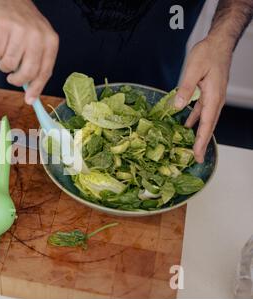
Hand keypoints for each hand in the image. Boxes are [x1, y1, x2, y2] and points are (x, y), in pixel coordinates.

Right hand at [0, 0, 58, 103]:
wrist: (9, 0)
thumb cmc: (24, 26)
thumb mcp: (38, 42)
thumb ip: (37, 65)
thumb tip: (31, 95)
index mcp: (51, 41)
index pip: (45, 72)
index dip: (37, 89)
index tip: (29, 100)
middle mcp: (37, 35)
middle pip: (27, 72)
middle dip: (17, 80)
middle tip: (12, 78)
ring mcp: (20, 30)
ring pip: (9, 64)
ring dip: (4, 65)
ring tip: (6, 53)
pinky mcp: (2, 26)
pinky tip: (1, 42)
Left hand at [175, 37, 231, 162]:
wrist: (218, 42)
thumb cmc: (208, 53)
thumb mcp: (193, 70)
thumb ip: (186, 89)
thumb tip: (177, 106)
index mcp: (214, 97)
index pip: (207, 125)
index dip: (202, 142)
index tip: (198, 155)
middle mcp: (215, 100)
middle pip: (208, 127)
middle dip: (202, 143)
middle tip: (196, 158)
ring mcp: (212, 97)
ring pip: (205, 120)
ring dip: (198, 134)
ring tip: (190, 147)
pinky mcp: (208, 93)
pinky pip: (201, 111)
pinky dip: (194, 121)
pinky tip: (186, 126)